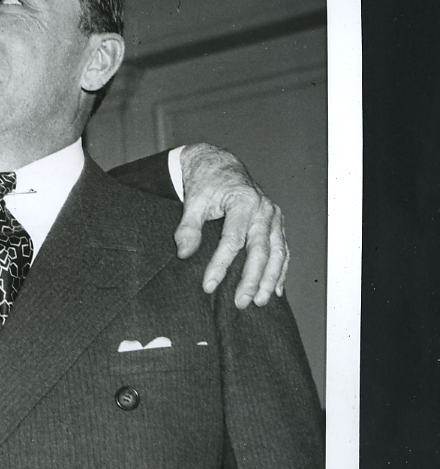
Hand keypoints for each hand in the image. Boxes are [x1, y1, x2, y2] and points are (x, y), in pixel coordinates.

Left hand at [174, 143, 288, 307]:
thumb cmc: (207, 182)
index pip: (232, 240)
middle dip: (252, 279)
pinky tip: (277, 290)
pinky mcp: (276, 224)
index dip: (220, 265)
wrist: (221, 166)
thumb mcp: (193, 201)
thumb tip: (184, 254)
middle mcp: (264, 210)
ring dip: (270, 279)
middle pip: (261, 250)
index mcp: (243, 201)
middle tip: (241, 302)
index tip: (208, 285)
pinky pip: (283, 250)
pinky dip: (281, 270)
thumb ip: (188, 227)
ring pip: (277, 253)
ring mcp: (274, 217)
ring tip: (260, 302)